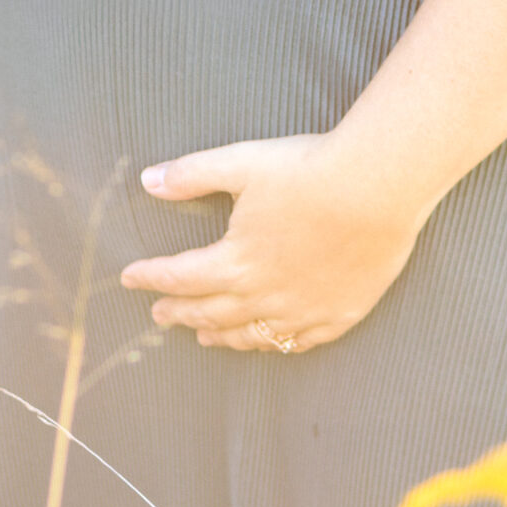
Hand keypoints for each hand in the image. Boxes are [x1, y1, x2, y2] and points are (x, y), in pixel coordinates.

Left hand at [118, 134, 422, 353]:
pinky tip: (270, 341)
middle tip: (160, 316)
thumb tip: (148, 180)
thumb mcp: (241, 163)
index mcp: (235, 260)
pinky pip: (300, 340)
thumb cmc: (308, 170)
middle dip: (179, 313)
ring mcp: (303, 309)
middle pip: (211, 312)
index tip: (130, 278)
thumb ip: (191, 174)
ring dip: (222, 335)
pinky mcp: (340, 313)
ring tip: (204, 337)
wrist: (377, 186)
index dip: (151, 278)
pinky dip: (276, 343)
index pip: (180, 277)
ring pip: (252, 334)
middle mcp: (264, 294)